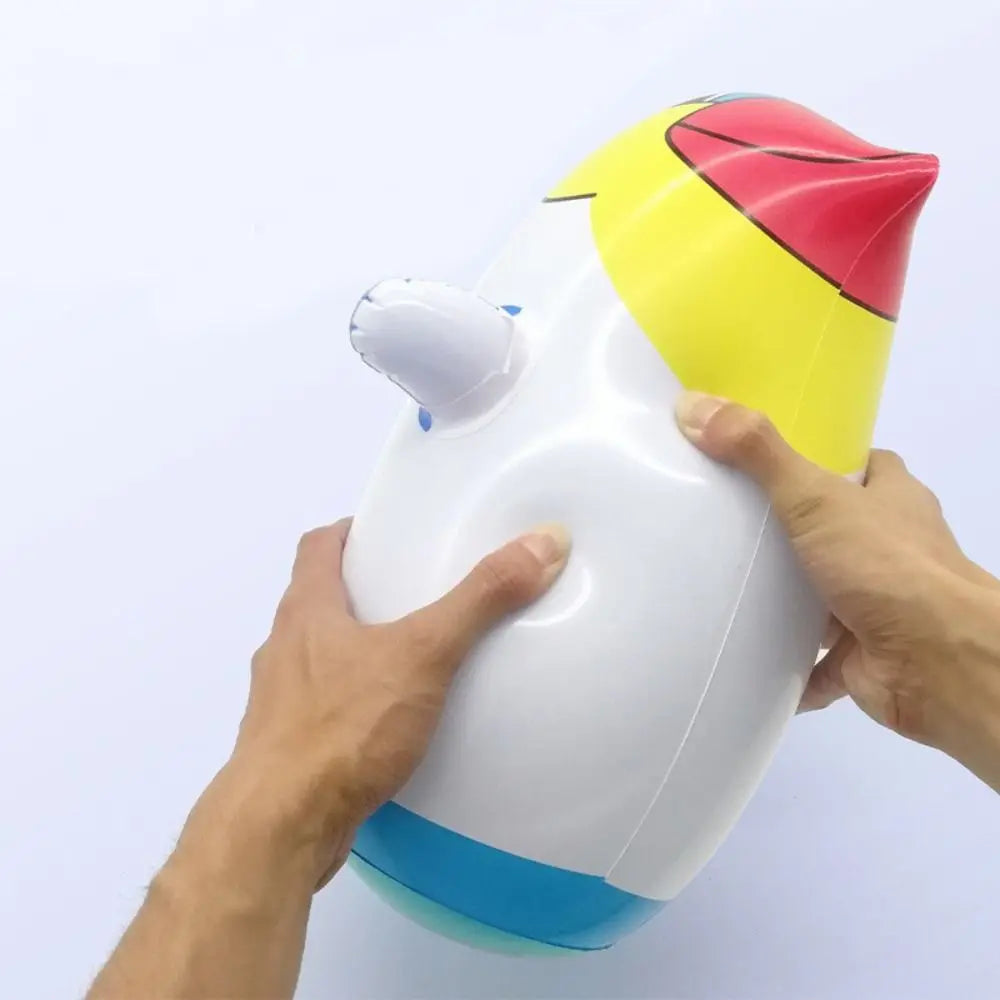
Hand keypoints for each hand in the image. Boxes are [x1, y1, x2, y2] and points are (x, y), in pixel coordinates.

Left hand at [86, 519, 569, 999]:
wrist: (279, 827)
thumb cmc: (343, 727)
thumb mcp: (423, 653)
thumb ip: (480, 599)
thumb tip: (543, 539)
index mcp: (306, 611)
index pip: (318, 547)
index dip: (350, 532)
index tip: (388, 534)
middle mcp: (283, 649)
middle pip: (317, 601)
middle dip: (363, 593)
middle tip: (418, 595)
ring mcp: (278, 702)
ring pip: (318, 660)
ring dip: (356, 653)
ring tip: (413, 661)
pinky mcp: (285, 751)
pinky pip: (323, 712)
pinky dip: (353, 707)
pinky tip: (391, 728)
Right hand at [675, 391, 999, 788]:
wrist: (934, 662)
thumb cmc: (885, 565)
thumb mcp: (815, 495)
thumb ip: (758, 453)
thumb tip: (694, 406)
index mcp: (893, 502)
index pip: (863, 469)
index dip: (824, 461)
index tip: (770, 460)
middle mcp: (890, 550)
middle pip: (836, 531)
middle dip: (791, 533)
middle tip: (729, 523)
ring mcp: (875, 606)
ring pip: (822, 597)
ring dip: (784, 601)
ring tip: (721, 586)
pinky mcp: (859, 657)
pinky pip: (812, 662)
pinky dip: (783, 666)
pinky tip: (740, 655)